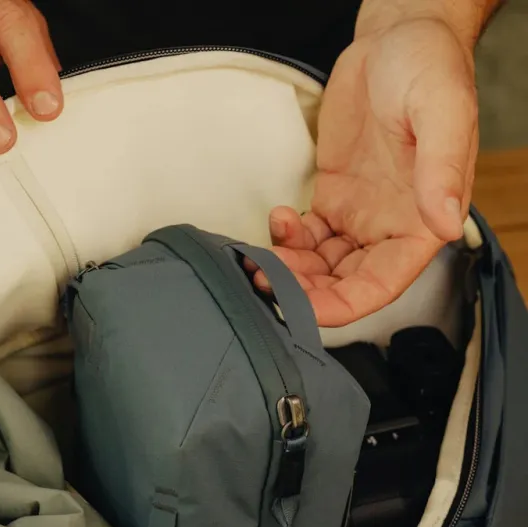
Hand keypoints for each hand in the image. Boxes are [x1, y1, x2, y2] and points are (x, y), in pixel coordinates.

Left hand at [245, 17, 478, 326]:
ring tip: (260, 258)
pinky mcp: (332, 199)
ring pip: (319, 266)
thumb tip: (445, 224)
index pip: (381, 285)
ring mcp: (358, 216)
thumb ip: (441, 170)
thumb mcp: (442, 111)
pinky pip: (305, 238)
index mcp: (421, 222)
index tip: (304, 310)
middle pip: (343, 283)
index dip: (343, 306)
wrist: (394, 39)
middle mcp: (388, 228)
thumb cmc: (428, 68)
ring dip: (289, 270)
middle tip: (266, 280)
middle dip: (304, 291)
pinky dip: (285, 240)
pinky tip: (276, 222)